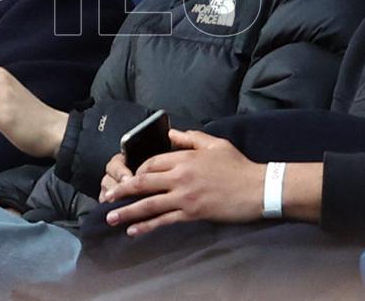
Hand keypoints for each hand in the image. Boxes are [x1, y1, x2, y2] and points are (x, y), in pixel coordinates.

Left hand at [101, 129, 263, 236]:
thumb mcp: (214, 144)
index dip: (138, 170)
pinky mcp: (192, 214)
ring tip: (110, 217)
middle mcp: (180, 177)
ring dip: (127, 211)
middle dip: (122, 190)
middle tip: (106, 197)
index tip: (132, 177)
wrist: (257, 189)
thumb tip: (172, 133)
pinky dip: (147, 226)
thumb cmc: (238, 165)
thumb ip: (190, 138)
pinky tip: (133, 231)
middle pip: (143, 182)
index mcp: (184, 158)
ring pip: (148, 204)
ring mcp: (184, 197)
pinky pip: (164, 220)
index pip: (151, 162)